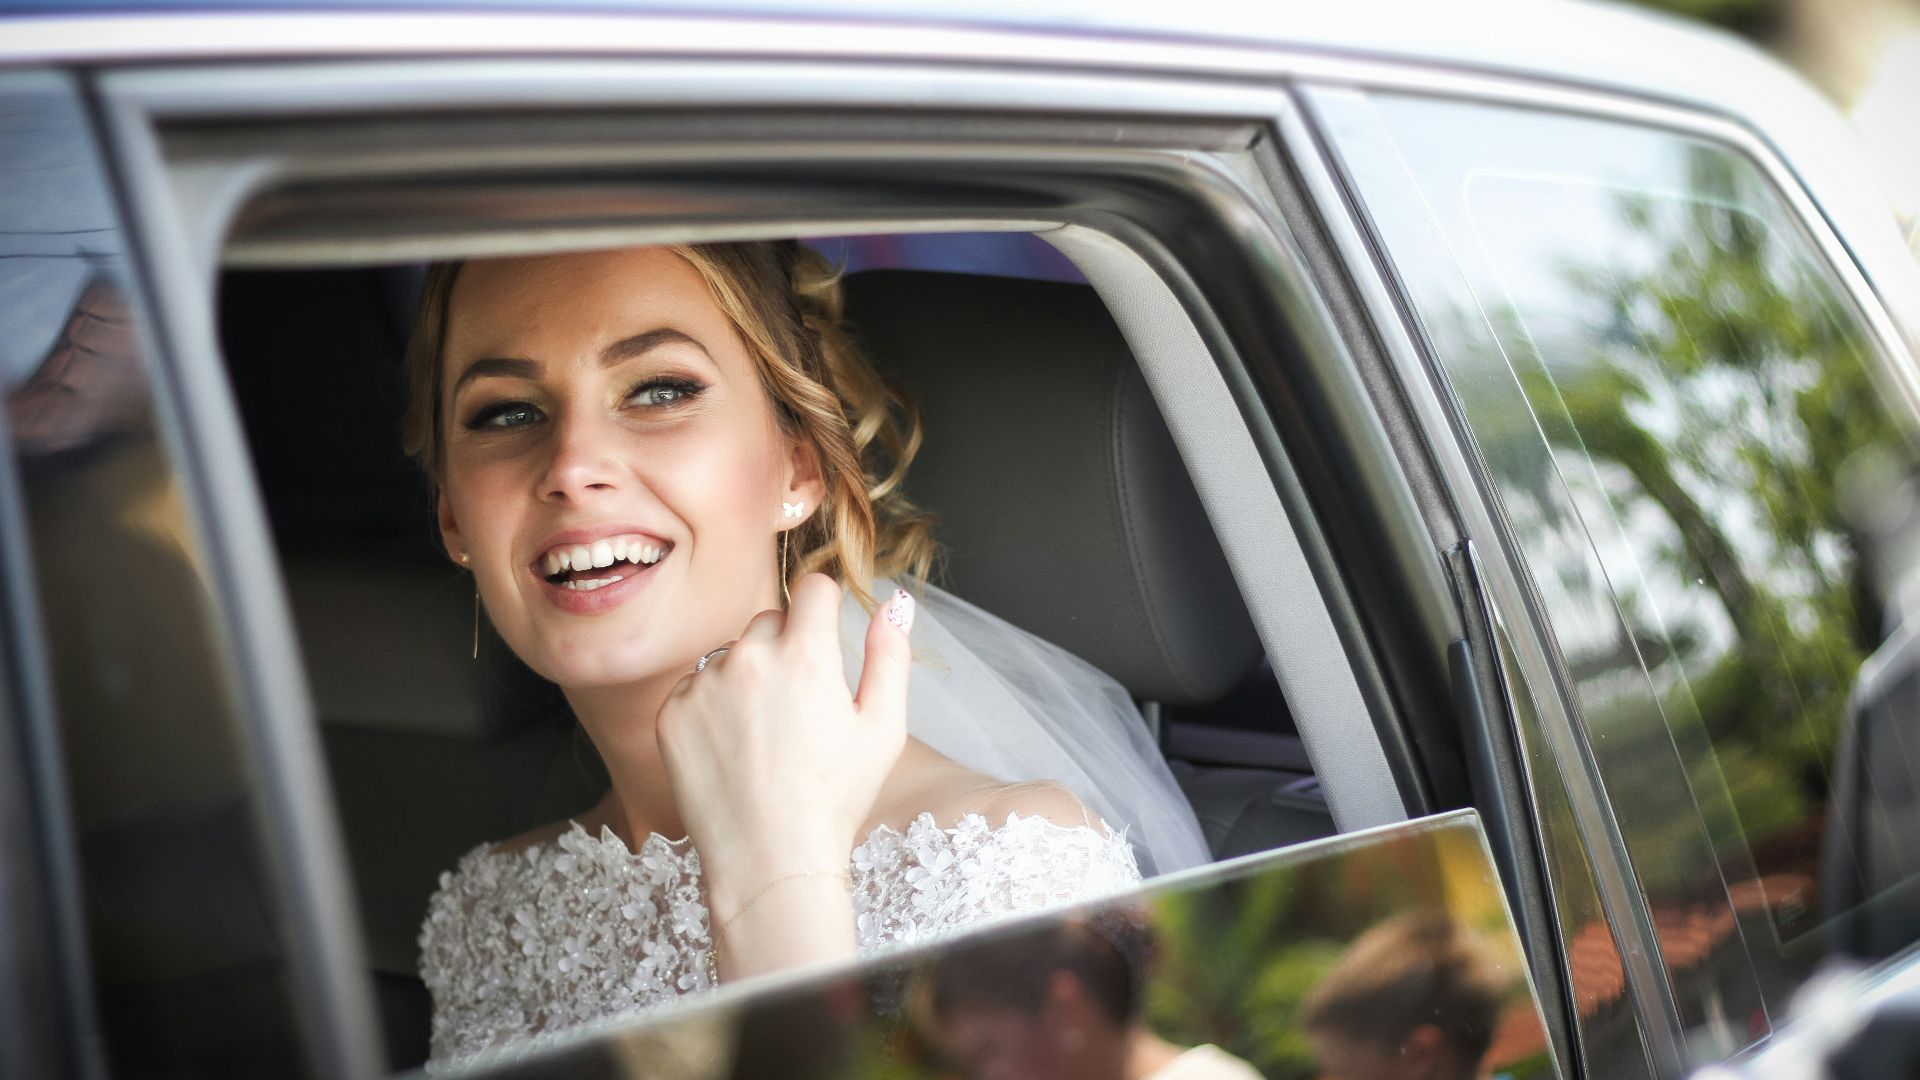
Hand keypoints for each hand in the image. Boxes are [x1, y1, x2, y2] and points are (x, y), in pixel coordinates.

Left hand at [656, 573, 914, 904]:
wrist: (769, 862)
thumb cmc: (834, 801)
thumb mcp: (883, 729)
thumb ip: (890, 656)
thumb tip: (893, 603)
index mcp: (806, 655)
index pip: (812, 588)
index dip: (824, 609)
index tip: (824, 636)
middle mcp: (748, 658)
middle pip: (769, 620)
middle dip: (785, 647)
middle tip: (798, 708)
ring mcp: (703, 685)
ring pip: (730, 655)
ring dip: (746, 677)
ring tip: (764, 737)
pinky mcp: (671, 714)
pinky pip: (694, 687)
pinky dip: (711, 708)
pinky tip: (733, 751)